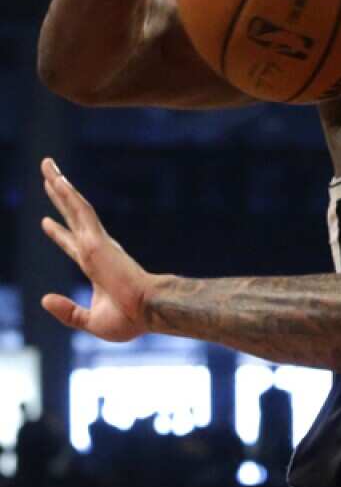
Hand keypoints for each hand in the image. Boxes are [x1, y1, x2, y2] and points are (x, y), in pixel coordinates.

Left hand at [38, 159, 156, 342]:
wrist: (150, 310)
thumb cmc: (131, 319)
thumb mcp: (91, 321)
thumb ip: (67, 312)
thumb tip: (43, 299)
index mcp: (97, 267)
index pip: (73, 244)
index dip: (59, 233)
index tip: (46, 221)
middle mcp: (96, 249)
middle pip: (72, 216)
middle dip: (59, 197)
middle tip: (49, 177)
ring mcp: (96, 242)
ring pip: (75, 207)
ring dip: (60, 185)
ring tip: (47, 165)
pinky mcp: (96, 240)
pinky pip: (80, 211)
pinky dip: (68, 194)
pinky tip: (57, 179)